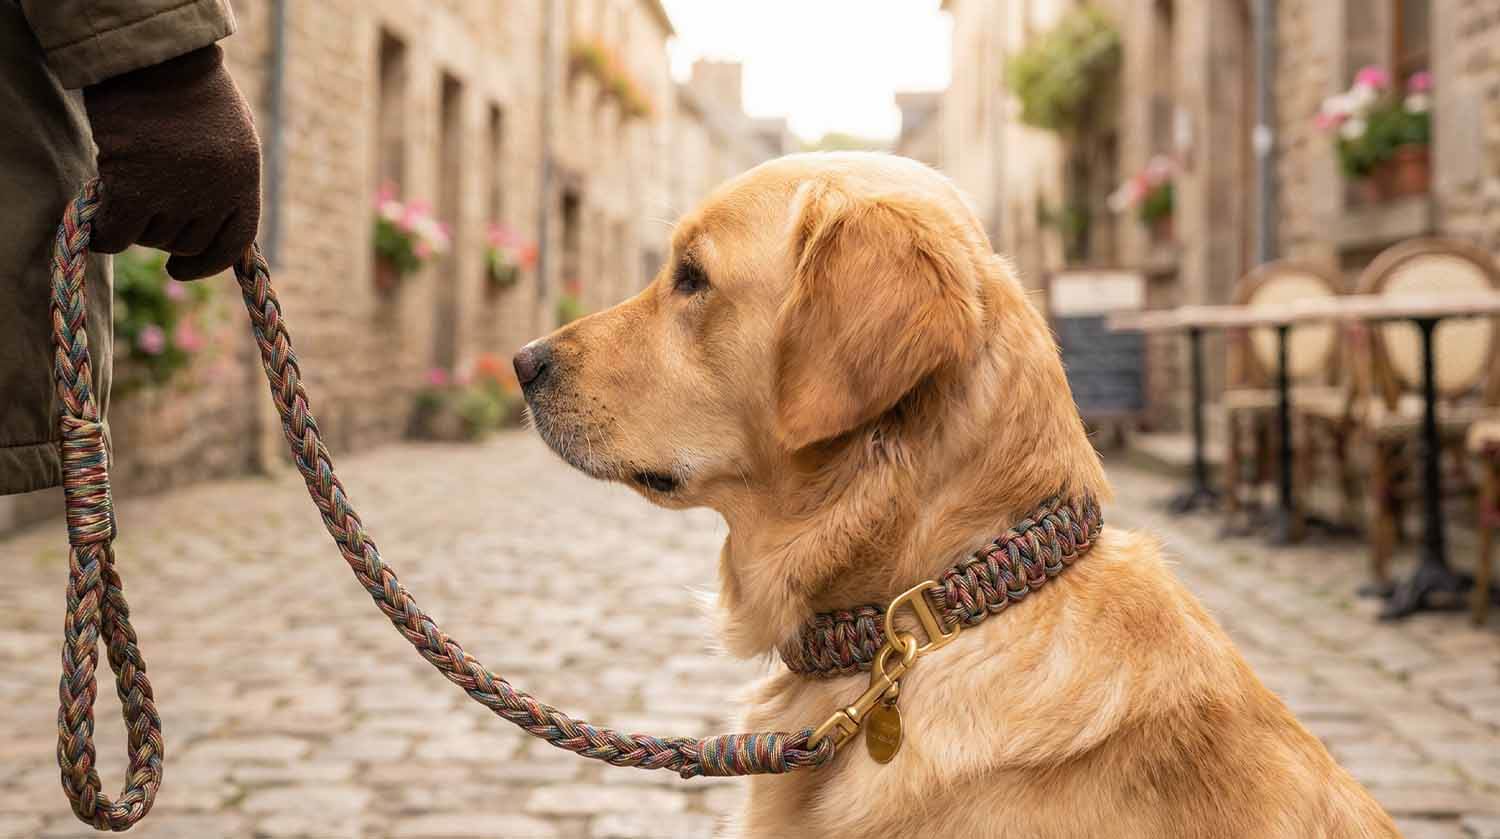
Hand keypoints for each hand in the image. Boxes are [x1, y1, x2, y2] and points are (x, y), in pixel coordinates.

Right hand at [84, 45, 260, 279]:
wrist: (156, 59)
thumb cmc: (193, 89)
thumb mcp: (232, 135)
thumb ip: (228, 179)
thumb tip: (217, 223)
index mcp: (246, 179)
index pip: (234, 243)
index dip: (208, 263)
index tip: (180, 270)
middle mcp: (217, 193)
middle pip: (188, 242)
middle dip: (166, 234)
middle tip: (146, 208)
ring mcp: (177, 194)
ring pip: (152, 239)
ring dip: (136, 225)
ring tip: (127, 191)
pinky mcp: (134, 189)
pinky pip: (118, 235)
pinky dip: (105, 235)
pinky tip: (101, 225)